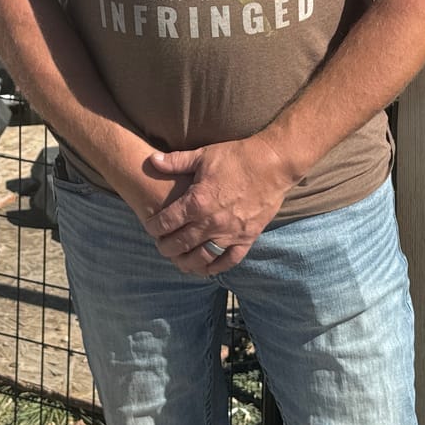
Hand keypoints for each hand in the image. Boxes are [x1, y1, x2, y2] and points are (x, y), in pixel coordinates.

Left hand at [138, 137, 295, 275]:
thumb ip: (176, 162)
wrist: (273, 164)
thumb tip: (152, 161)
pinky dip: (215, 267)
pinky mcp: (247, 238)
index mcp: (196, 202)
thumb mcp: (203, 156)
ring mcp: (229, 233)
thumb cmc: (237, 157)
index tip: (151, 227)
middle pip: (179, 244)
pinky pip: (228, 260)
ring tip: (179, 259)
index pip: (166, 222)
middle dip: (166, 247)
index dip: (154, 227)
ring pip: (201, 257)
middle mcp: (210, 222)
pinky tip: (207, 268)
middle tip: (161, 245)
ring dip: (186, 261)